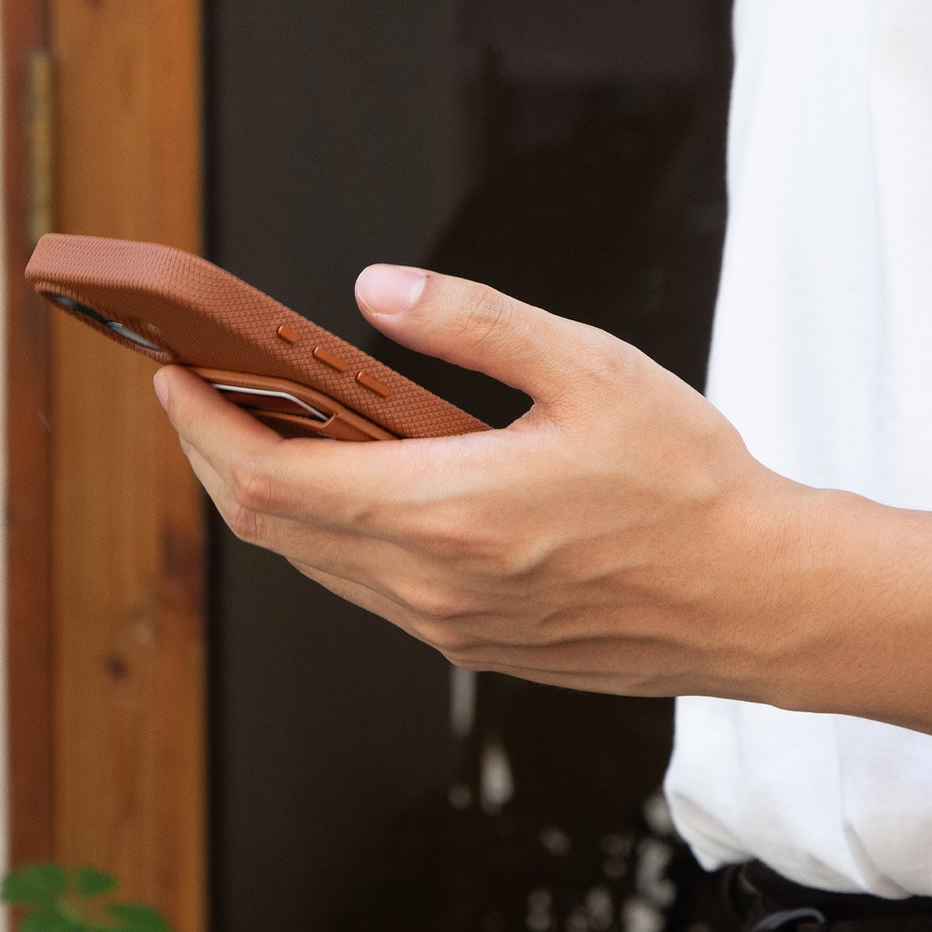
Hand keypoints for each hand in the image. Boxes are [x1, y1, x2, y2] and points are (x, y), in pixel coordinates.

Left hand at [153, 265, 813, 697]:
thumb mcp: (586, 368)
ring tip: (270, 430)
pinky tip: (355, 486)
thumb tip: (377, 289)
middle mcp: (431, 583)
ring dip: (274, 498)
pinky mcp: (472, 643)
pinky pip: (365, 589)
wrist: (754, 598)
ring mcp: (447, 624)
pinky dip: (331, 534)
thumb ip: (471, 321)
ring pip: (313, 563)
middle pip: (272, 526)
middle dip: (221, 456)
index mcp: (447, 511)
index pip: (272, 479)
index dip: (207, 427)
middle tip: (206, 394)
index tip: (177, 377)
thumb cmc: (687, 487)